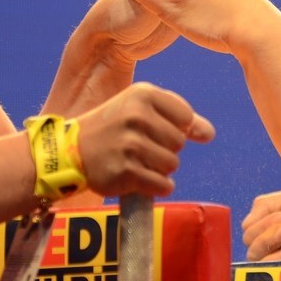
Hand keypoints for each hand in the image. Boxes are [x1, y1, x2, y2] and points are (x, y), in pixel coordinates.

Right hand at [74, 81, 214, 197]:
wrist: (71, 151)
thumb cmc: (113, 128)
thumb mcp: (140, 111)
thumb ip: (179, 119)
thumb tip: (209, 133)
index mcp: (142, 93)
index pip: (185, 116)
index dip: (175, 128)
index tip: (152, 130)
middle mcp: (136, 115)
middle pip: (179, 143)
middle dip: (164, 149)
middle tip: (138, 147)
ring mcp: (130, 144)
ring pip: (172, 165)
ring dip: (159, 169)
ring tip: (136, 161)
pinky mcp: (126, 171)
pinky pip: (162, 185)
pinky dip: (155, 187)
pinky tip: (137, 178)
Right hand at [241, 186, 280, 259]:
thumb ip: (266, 205)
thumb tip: (247, 226)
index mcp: (275, 219)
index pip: (251, 220)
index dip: (261, 218)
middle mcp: (274, 238)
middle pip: (248, 235)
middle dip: (264, 229)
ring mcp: (279, 256)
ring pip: (252, 251)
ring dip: (266, 241)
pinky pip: (264, 267)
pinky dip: (273, 258)